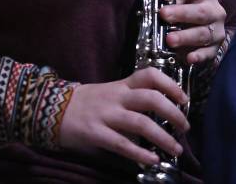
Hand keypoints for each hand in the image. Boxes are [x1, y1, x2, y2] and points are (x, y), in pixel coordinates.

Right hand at [59, 68, 188, 166]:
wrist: (50, 109)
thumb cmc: (87, 103)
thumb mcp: (111, 93)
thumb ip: (132, 99)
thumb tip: (162, 112)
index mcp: (122, 85)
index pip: (149, 75)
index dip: (170, 85)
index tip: (184, 98)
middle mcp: (116, 97)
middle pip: (151, 99)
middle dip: (173, 113)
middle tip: (184, 126)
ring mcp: (106, 115)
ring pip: (141, 123)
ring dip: (163, 137)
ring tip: (176, 149)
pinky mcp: (95, 134)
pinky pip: (121, 144)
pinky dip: (140, 153)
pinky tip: (152, 160)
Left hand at [160, 0, 226, 64]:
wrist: (205, 32)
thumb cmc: (186, 12)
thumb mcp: (178, 2)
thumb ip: (166, 1)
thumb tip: (146, 1)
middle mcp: (214, 10)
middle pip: (201, 11)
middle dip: (181, 13)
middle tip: (164, 14)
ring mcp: (216, 29)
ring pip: (203, 33)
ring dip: (186, 36)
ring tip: (169, 40)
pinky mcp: (215, 48)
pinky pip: (208, 53)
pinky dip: (199, 56)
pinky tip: (189, 58)